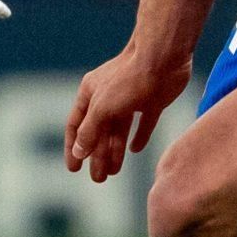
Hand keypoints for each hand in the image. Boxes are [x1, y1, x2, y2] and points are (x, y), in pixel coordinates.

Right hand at [65, 45, 191, 183]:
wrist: (163, 57)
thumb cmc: (129, 79)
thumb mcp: (103, 108)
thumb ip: (90, 131)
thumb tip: (78, 152)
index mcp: (90, 93)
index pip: (76, 124)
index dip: (73, 146)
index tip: (73, 168)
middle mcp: (108, 95)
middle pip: (99, 131)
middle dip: (97, 155)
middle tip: (98, 179)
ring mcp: (131, 98)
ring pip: (119, 130)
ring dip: (115, 150)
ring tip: (113, 172)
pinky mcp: (152, 100)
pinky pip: (143, 122)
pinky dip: (139, 136)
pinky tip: (136, 150)